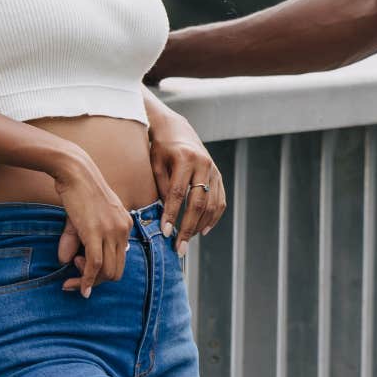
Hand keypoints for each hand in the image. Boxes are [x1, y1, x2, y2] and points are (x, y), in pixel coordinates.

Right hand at [52, 151, 132, 296]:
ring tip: (72, 272)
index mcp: (125, 225)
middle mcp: (124, 229)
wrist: (75, 171)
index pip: (120, 260)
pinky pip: (94, 265)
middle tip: (76, 275)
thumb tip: (65, 261)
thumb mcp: (82, 218)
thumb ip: (76, 240)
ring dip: (88, 281)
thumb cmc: (78, 191)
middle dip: (96, 281)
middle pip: (117, 271)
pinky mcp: (96, 232)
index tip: (81, 267)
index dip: (102, 273)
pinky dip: (85, 279)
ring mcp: (112, 231)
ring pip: (107, 272)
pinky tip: (76, 285)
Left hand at [146, 96, 225, 253]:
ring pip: (212, 204)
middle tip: (178, 247)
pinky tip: (203, 230)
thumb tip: (165, 217)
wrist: (177, 128)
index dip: (172, 215)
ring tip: (187, 241)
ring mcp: (214, 169)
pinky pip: (220, 200)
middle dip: (188, 227)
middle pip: (198, 202)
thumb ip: (162, 188)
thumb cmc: (161, 148)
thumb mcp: (156, 164)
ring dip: (200, 225)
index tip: (165, 233)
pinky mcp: (218, 175)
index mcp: (185, 159)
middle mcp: (203, 164)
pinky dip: (214, 217)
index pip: (178, 193)